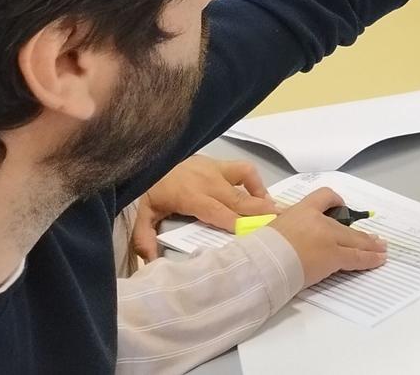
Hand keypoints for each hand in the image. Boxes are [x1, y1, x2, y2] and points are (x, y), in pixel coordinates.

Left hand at [131, 156, 276, 259]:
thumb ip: (144, 238)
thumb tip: (152, 262)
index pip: (218, 212)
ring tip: (272, 210)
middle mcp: (207, 180)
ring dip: (261, 194)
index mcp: (189, 195)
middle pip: (239, 198)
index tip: (253, 234)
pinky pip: (242, 169)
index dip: (236, 223)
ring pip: (246, 178)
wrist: (142, 158)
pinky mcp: (215, 162)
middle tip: (281, 222)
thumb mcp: (138, 215)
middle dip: (260, 211)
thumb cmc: (143, 191)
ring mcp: (213, 167)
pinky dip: (254, 181)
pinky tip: (257, 194)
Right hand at [264, 187, 389, 286]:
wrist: (263, 263)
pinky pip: (356, 258)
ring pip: (355, 241)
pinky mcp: (333, 257)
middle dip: (361, 233)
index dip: (336, 201)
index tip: (341, 208)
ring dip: (371, 245)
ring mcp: (329, 238)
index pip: (324, 196)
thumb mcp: (273, 226)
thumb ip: (286, 225)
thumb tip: (289, 230)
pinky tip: (378, 260)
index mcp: (302, 209)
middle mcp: (319, 221)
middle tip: (374, 238)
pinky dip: (369, 259)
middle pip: (346, 225)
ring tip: (381, 248)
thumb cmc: (262, 248)